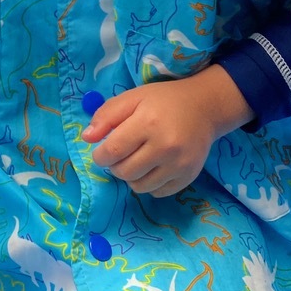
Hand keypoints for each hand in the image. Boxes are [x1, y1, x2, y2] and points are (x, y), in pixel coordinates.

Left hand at [81, 66, 252, 197]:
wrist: (204, 108)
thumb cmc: (163, 101)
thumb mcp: (132, 98)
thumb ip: (106, 116)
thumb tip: (86, 138)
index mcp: (148, 123)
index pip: (113, 151)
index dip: (100, 156)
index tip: (101, 152)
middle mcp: (165, 147)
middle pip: (125, 172)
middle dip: (115, 166)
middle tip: (120, 154)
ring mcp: (179, 165)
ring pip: (140, 187)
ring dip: (131, 176)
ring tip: (136, 160)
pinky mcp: (188, 176)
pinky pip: (158, 192)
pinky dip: (149, 184)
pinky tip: (152, 167)